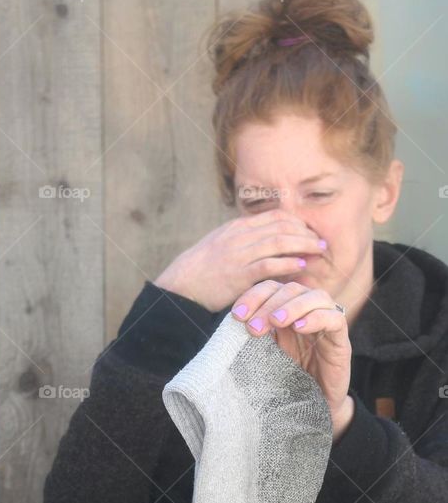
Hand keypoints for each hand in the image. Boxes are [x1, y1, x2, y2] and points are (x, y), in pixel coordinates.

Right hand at [153, 211, 327, 312]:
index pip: (274, 216)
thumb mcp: (220, 245)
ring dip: (302, 245)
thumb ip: (242, 240)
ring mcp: (239, 255)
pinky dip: (287, 263)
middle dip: (304, 232)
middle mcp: (239, 236)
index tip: (309, 231)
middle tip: (321, 241)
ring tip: (318, 250)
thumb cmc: (201, 270)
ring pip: (278, 242)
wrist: (181, 286)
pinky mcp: (238, 275)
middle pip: (281, 226)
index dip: (296, 222)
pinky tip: (300, 265)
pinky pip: (268, 265)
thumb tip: (264, 240)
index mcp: (236, 227)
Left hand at [229, 278, 351, 423]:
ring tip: (276, 322)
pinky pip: (335, 318)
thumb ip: (257, 335)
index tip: (237, 315)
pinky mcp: (341, 340)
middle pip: (291, 289)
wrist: (314, 406)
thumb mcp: (267, 354)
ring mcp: (327, 323)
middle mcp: (307, 312)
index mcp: (287, 311)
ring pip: (316, 297)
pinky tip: (300, 328)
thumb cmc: (289, 379)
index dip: (253, 296)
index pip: (271, 289)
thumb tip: (234, 321)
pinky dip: (317, 318)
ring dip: (292, 306)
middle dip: (269, 304)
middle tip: (253, 327)